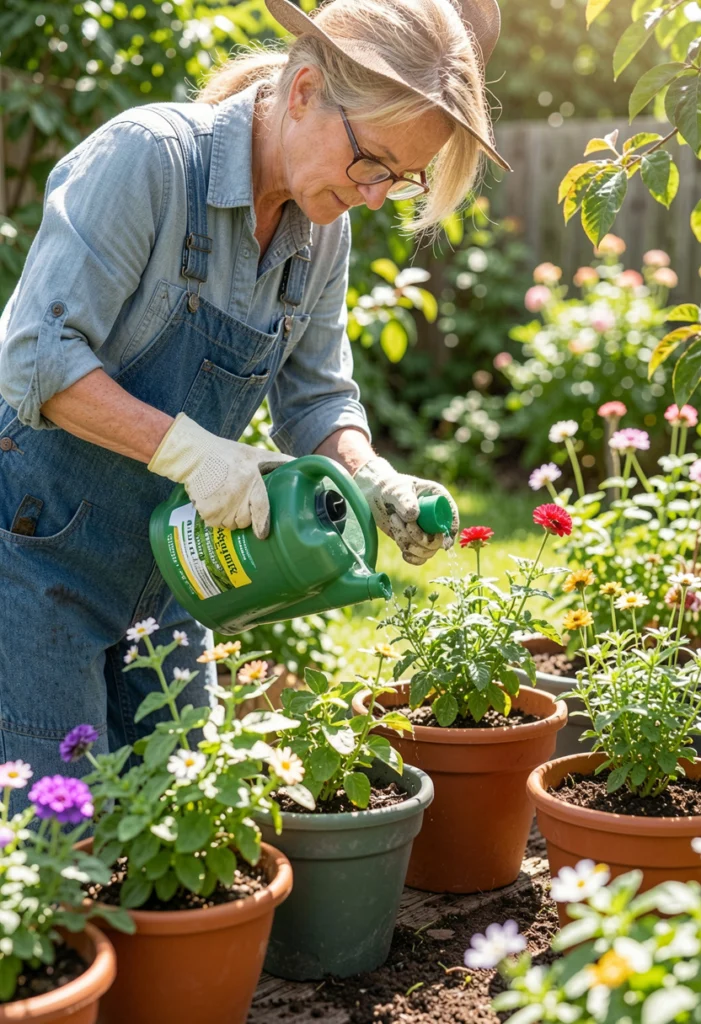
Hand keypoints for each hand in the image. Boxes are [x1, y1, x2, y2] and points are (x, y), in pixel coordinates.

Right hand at [148, 413, 292, 536]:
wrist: (194, 454)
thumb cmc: (226, 455)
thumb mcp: (254, 455)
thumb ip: (277, 462)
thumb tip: (301, 466)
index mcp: (251, 479)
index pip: (261, 507)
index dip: (261, 524)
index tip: (262, 534)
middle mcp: (236, 494)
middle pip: (244, 521)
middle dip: (242, 515)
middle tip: (237, 501)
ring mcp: (220, 503)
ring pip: (229, 525)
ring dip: (228, 518)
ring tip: (224, 500)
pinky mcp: (206, 509)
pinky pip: (214, 523)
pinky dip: (214, 517)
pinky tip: (213, 502)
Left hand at [353, 457, 458, 564]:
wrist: (375, 496)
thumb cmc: (389, 487)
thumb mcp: (396, 490)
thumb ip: (404, 500)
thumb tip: (413, 517)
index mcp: (438, 498)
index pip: (451, 515)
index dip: (450, 530)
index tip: (441, 540)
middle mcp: (435, 517)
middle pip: (438, 540)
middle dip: (420, 537)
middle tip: (404, 523)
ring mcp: (426, 531)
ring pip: (427, 551)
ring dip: (409, 544)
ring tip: (394, 523)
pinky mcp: (415, 541)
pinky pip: (420, 558)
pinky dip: (411, 557)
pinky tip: (402, 549)